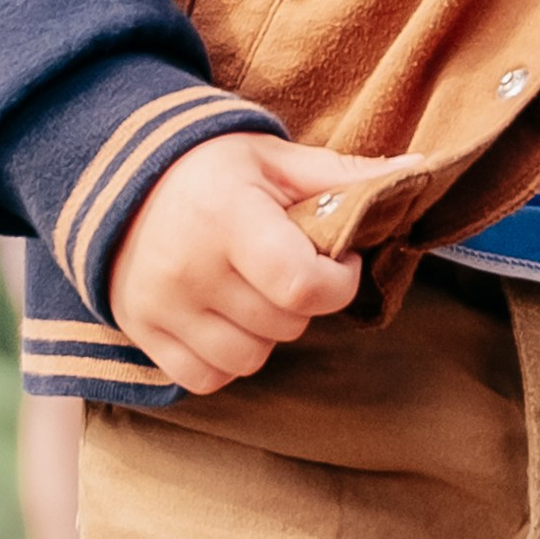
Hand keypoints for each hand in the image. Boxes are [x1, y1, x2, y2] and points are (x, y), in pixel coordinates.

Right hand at [107, 132, 363, 395]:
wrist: (119, 180)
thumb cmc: (212, 168)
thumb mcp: (276, 160)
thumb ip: (344, 175)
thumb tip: (420, 171)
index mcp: (229, 220)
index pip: (300, 285)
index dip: (338, 283)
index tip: (341, 262)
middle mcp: (191, 270)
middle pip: (282, 325)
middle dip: (304, 301)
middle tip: (291, 266)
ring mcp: (162, 308)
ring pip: (249, 359)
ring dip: (268, 333)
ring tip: (257, 291)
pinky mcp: (143, 334)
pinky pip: (206, 379)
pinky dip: (227, 360)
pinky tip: (229, 319)